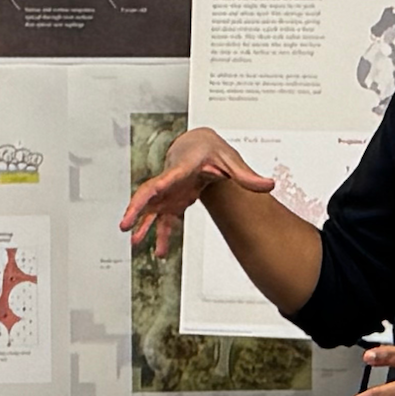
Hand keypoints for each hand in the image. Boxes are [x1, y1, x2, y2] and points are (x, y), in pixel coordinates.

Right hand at [119, 127, 274, 257]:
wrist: (202, 144)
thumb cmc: (212, 149)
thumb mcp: (231, 160)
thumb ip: (247, 175)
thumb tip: (269, 185)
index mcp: (180, 170)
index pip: (162, 181)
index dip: (150, 192)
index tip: (139, 202)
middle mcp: (170, 182)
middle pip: (148, 196)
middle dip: (136, 210)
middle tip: (125, 226)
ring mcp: (169, 193)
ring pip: (153, 211)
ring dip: (144, 227)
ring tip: (136, 244)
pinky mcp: (173, 201)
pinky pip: (164, 220)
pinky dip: (160, 234)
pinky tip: (158, 250)